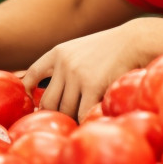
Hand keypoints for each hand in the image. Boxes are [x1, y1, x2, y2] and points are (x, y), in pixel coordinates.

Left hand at [23, 19, 156, 116]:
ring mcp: (77, 75)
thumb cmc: (112, 49)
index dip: (28, 92)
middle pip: (47, 101)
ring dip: (72, 119)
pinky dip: (84, 120)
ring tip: (80, 122)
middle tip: (65, 120)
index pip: (32, 75)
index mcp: (58, 53)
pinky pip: (81, 113)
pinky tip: (90, 121)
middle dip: (55, 113)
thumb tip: (54, 92)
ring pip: (65, 110)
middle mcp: (63, 64)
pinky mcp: (93, 85)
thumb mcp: (82, 49)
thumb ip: (67, 65)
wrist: (135, 40)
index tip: (31, 104)